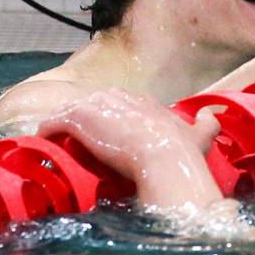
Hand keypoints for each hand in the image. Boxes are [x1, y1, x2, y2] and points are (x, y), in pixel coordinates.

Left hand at [37, 89, 223, 209]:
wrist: (165, 158)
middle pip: (94, 104)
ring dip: (65, 124)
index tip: (108, 135)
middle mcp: (120, 96)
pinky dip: (47, 129)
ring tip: (58, 141)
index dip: (112, 118)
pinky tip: (43, 141)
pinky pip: (54, 121)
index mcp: (144, 100)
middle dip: (87, 119)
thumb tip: (210, 114)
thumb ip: (207, 123)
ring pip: (72, 111)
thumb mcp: (201, 135)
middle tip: (82, 140)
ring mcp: (97, 105)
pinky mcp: (78, 118)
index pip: (120, 102)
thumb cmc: (182, 150)